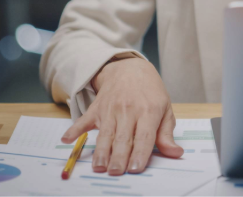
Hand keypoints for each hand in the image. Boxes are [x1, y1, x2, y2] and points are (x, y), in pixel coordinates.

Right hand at [61, 57, 183, 174]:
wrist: (130, 68)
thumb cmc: (150, 92)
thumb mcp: (165, 109)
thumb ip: (167, 133)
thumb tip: (176, 153)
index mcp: (148, 111)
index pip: (144, 136)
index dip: (140, 153)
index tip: (136, 169)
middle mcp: (128, 110)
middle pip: (123, 137)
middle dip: (118, 156)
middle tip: (116, 172)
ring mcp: (110, 108)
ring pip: (105, 133)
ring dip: (100, 151)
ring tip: (99, 167)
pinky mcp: (96, 108)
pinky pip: (83, 120)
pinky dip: (74, 130)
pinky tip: (66, 139)